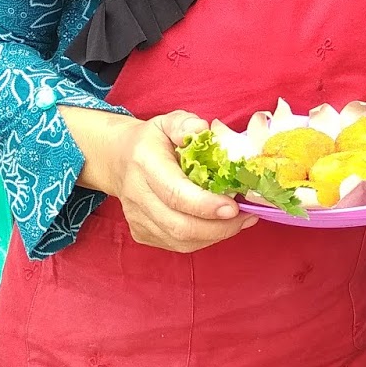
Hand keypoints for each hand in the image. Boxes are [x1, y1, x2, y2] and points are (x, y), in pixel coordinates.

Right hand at [103, 111, 256, 252]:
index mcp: (145, 162)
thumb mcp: (168, 122)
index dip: (205, 205)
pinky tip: (220, 225)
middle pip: (178, 224)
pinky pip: (177, 245)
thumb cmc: (153, 140)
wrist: (119, 160)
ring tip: (240, 220)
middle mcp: (137, 194)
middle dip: (218, 227)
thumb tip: (204, 129)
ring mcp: (137, 218)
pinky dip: (203, 239)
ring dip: (215, 235)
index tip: (233, 206)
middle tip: (246, 216)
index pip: (174, 192)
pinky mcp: (141, 233)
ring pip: (179, 240)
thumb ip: (185, 124)